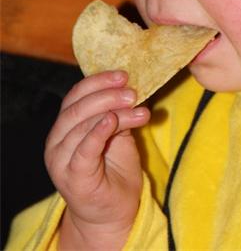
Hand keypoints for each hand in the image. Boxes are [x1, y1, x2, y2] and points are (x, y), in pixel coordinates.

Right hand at [44, 70, 149, 248]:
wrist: (112, 212)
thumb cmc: (114, 170)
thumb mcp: (118, 133)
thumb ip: (117, 112)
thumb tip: (129, 87)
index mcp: (65, 125)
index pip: (76, 94)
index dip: (99, 81)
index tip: (123, 75)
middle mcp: (57, 140)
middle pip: (77, 108)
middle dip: (107, 95)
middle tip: (132, 92)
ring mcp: (61, 160)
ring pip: (83, 125)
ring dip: (113, 112)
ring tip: (138, 109)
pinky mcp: (72, 177)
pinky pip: (83, 150)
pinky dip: (98, 132)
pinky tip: (113, 121)